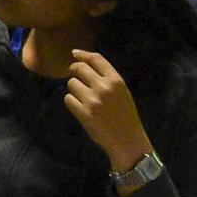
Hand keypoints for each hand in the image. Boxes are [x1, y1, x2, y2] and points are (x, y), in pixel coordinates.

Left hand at [63, 50, 152, 172]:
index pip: (95, 59)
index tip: (74, 54)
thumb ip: (106, 78)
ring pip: (71, 83)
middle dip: (75, 71)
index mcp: (117, 81)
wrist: (128, 143)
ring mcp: (93, 100)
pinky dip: (72, 103)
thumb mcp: (123, 93)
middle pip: (79, 68)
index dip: (82, 54)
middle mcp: (104, 88)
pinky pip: (68, 99)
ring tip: (85, 101)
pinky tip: (82, 109)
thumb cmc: (125, 117)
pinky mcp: (83, 113)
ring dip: (74, 90)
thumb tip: (83, 61)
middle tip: (77, 78)